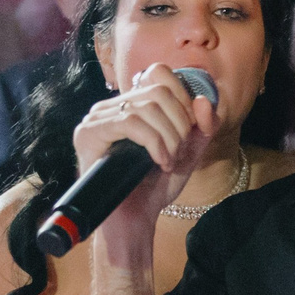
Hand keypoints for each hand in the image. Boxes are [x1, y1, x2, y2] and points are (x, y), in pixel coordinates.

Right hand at [70, 64, 216, 261]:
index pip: (159, 73)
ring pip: (146, 105)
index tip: (190, 132)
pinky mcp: (88, 134)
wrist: (134, 220)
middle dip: (180, 122)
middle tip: (179, 151)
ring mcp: (96, 118)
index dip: (184, 98)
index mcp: (131, 104)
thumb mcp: (187, 152)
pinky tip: (159, 162)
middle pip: (158, 89)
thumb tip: (206, 101)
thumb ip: (202, 127)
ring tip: (169, 161)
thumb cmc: (155, 187)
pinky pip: (130, 121)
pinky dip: (153, 142)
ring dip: (169, 136)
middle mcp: (111, 106)